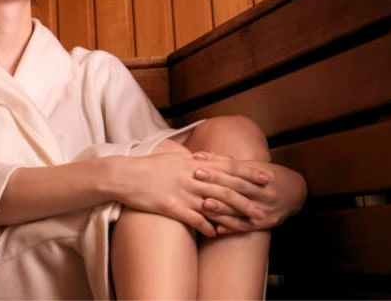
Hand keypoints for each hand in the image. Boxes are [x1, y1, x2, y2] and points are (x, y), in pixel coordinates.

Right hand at [110, 140, 267, 237]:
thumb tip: (210, 157)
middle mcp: (191, 176)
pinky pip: (193, 219)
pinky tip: (217, 234)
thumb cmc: (148, 165)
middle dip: (247, 199)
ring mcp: (182, 192)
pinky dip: (206, 226)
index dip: (248, 173)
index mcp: (193, 162)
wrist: (124, 175)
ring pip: (214, 205)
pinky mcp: (171, 206)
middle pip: (225, 188)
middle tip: (265, 208)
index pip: (227, 166)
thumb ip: (194, 158)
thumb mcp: (173, 156)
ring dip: (233, 216)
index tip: (266, 177)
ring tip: (249, 226)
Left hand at [191, 151, 306, 233]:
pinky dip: (231, 228)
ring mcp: (265, 209)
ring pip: (241, 208)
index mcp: (262, 174)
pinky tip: (217, 229)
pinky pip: (246, 227)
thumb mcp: (254, 166)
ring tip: (204, 205)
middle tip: (196, 179)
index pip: (237, 170)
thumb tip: (201, 155)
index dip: (217, 167)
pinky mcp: (265, 224)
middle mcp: (264, 192)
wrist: (296, 194)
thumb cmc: (268, 176)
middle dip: (216, 182)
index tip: (198, 165)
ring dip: (222, 208)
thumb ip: (227, 162)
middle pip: (237, 187)